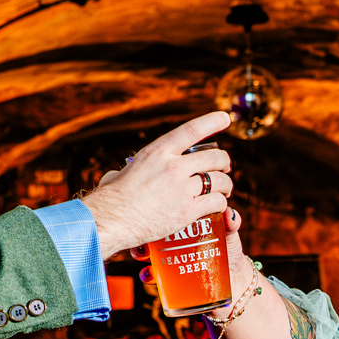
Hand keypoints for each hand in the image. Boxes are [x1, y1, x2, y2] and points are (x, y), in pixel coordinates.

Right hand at [81, 111, 233, 258]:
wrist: (112, 220)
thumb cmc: (112, 198)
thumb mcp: (122, 173)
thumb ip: (130, 171)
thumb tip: (118, 176)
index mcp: (158, 151)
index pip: (192, 130)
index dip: (212, 121)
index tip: (224, 118)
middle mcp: (173, 166)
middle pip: (214, 158)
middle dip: (224, 162)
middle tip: (224, 168)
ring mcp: (182, 188)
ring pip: (219, 181)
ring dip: (226, 185)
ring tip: (225, 191)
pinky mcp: (187, 210)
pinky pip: (215, 202)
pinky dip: (220, 204)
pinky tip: (219, 207)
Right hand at [138, 206, 243, 289]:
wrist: (235, 279)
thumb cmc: (229, 250)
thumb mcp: (229, 234)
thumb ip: (231, 223)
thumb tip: (229, 213)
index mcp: (183, 225)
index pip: (166, 214)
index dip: (156, 212)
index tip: (152, 212)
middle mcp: (172, 241)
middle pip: (150, 232)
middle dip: (142, 232)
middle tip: (145, 233)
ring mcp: (169, 260)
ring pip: (147, 253)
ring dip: (139, 253)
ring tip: (142, 256)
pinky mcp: (170, 279)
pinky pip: (153, 276)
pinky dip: (147, 275)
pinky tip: (148, 275)